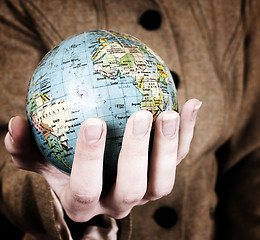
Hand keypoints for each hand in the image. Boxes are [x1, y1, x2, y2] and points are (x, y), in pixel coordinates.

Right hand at [4, 99, 200, 221]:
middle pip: (132, 187)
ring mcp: (145, 192)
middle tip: (140, 115)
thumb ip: (26, 147)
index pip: (85, 187)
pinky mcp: (163, 176)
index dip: (89, 159)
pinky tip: (191, 103)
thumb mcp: (41, 159)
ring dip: (168, 146)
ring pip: (163, 179)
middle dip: (136, 153)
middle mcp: (118, 202)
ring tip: (171, 111)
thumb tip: (14, 125)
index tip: (93, 122)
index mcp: (85, 201)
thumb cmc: (64, 167)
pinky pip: (179, 157)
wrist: (96, 179)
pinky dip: (188, 132)